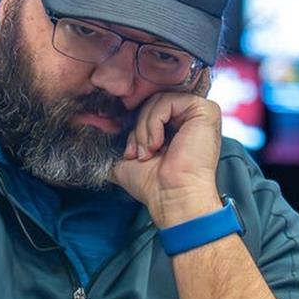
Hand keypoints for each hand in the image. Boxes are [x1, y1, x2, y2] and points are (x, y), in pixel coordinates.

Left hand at [111, 89, 221, 226]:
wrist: (171, 197)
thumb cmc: (153, 184)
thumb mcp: (127, 158)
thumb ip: (118, 142)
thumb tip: (93, 134)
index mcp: (175, 125)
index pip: (146, 109)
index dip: (134, 127)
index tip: (130, 152)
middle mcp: (189, 117)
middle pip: (151, 102)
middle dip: (137, 129)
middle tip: (139, 154)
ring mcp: (198, 112)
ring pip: (157, 100)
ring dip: (144, 128)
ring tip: (148, 152)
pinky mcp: (205, 110)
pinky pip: (168, 101)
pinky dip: (154, 122)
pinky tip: (157, 145)